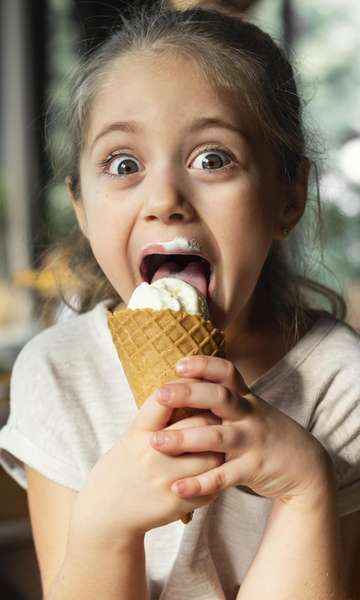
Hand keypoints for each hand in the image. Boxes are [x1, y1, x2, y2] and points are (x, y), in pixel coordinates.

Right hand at [72, 392, 223, 545]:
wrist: (105, 512)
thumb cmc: (122, 466)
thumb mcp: (131, 436)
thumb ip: (156, 418)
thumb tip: (190, 389)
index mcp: (138, 432)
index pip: (166, 399)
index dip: (187, 387)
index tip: (200, 385)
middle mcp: (152, 452)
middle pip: (199, 423)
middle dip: (214, 418)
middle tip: (221, 418)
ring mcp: (165, 479)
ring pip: (212, 456)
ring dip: (220, 450)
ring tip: (220, 447)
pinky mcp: (177, 503)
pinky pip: (210, 486)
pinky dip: (216, 478)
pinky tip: (213, 473)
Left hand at [150, 356, 330, 501]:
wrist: (305, 466)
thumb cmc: (265, 433)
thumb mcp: (250, 409)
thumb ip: (224, 397)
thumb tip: (186, 381)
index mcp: (245, 398)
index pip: (226, 372)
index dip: (204, 365)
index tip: (178, 365)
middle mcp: (248, 415)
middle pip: (219, 397)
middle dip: (188, 394)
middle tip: (160, 395)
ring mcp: (251, 441)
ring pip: (217, 437)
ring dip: (185, 439)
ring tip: (156, 442)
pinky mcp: (253, 469)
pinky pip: (223, 476)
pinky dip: (200, 483)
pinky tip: (177, 487)